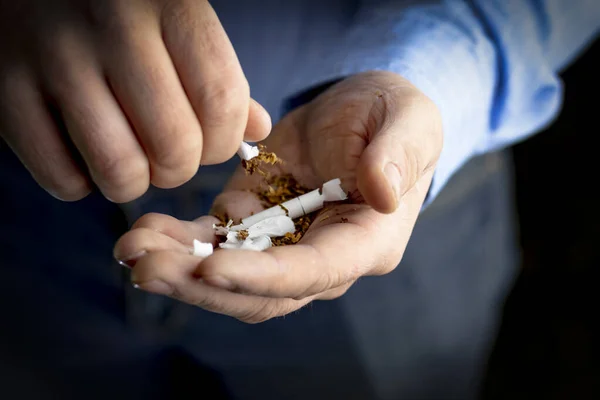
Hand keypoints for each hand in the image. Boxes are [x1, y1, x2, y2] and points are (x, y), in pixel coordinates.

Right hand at [0, 0, 269, 202]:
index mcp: (169, 6)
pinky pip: (62, 177)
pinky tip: (84, 154)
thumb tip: (257, 130)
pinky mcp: (7, 89)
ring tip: (130, 158)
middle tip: (169, 154)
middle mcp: (112, 28)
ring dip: (133, 182)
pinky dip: (81, 183)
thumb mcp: (179, 21)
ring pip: (119, 169)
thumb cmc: (121, 9)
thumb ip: (219, 76)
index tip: (211, 142)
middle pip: (174, 146)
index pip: (221, 101)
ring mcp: (54, 57)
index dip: (224, 142)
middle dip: (179, 168)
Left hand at [113, 71, 442, 322]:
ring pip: (228, 277)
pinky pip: (214, 242)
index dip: (262, 276)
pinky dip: (179, 242)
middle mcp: (321, 258)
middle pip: (261, 293)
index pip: (313, 273)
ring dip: (179, 270)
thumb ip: (398, 156)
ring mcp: (283, 245)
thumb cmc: (394, 117)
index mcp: (365, 243)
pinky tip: (144, 232)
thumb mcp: (409, 122)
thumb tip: (382, 194)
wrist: (362, 114)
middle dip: (203, 286)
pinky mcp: (253, 222)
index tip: (211, 267)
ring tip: (131, 248)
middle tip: (148, 268)